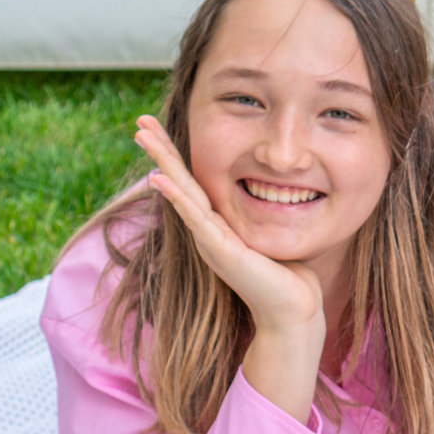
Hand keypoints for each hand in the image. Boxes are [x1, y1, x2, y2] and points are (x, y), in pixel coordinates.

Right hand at [135, 115, 324, 335]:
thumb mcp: (271, 236)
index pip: (194, 183)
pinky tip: (160, 178)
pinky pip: (195, 216)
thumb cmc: (288, 278)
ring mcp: (210, 240)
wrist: (293, 312)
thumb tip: (278, 194)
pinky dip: (177, 196)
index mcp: (219, 226)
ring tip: (141, 135)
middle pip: (179, 182)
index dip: (179, 157)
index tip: (162, 130)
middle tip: (139, 121)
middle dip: (161, 150)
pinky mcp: (219, 250)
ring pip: (181, 192)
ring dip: (162, 162)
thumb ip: (264, 216)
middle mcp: (208, 231)